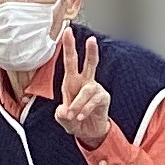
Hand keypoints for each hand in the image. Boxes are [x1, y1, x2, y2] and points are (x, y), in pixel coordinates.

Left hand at [51, 29, 111, 149]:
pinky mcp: (103, 98)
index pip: (70, 61)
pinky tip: (81, 117)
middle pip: (89, 64)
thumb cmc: (74, 120)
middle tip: (91, 39)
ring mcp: (95, 90)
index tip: (67, 32)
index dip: (69, 46)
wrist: (88, 132)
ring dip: (78, 104)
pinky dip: (85, 110)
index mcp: (71, 82)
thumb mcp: (62, 118)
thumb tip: (65, 110)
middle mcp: (85, 82)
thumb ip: (60, 114)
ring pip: (87, 90)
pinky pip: (94, 101)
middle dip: (90, 51)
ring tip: (73, 115)